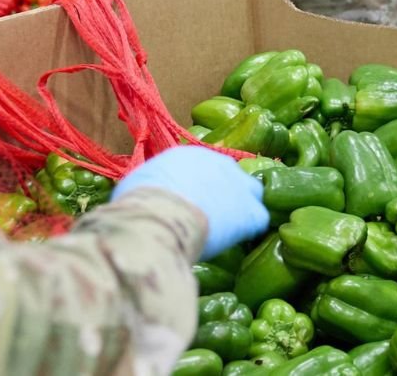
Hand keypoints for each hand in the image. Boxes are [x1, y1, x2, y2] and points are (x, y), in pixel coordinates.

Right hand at [112, 146, 268, 259]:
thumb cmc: (138, 206)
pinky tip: (241, 240)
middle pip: (229, 176)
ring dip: (243, 207)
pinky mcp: (250, 211)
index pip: (203, 168)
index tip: (193, 201)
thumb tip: (147, 197)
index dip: (199, 187)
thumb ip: (150, 186)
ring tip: (230, 228)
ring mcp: (238, 185)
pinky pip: (259, 218)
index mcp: (188, 156)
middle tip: (212, 215)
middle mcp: (218, 163)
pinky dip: (251, 228)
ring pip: (251, 193)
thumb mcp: (136, 187)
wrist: (158, 218)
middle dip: (224, 193)